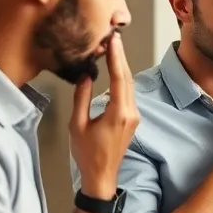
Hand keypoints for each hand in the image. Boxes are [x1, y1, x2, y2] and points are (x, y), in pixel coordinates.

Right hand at [69, 32, 139, 198]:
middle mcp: (131, 113)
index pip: (119, 78)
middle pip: (127, 78)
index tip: (114, 40)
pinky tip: (114, 71)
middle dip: (121, 57)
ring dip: (121, 67)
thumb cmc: (87, 153)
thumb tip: (86, 75)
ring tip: (113, 48)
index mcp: (118, 113)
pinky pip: (127, 94)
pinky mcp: (132, 119)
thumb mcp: (78, 124)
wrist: (101, 175)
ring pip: (129, 86)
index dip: (117, 57)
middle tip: (115, 37)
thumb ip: (81, 97)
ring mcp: (134, 116)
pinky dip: (121, 80)